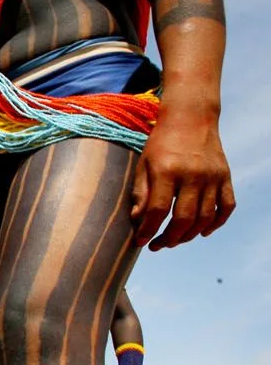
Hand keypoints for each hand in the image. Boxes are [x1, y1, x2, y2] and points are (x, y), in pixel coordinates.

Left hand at [130, 104, 234, 250]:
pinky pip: (226, 206)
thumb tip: (137, 220)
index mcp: (167, 171)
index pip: (158, 210)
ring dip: (189, 235)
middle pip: (184, 218)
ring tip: (174, 240)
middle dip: (169, 238)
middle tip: (157, 246)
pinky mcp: (225, 176)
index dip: (148, 230)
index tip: (140, 242)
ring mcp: (212, 176)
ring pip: (205, 217)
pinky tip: (203, 231)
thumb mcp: (143, 164)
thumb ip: (141, 192)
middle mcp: (193, 175)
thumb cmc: (161, 143)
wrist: (191, 118)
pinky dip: (217, 223)